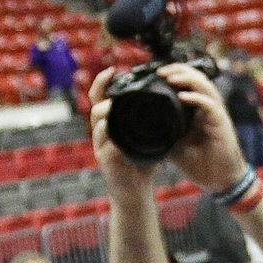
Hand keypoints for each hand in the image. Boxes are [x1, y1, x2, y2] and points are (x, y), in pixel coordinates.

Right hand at [87, 66, 157, 195]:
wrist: (136, 192)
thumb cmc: (141, 163)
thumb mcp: (148, 135)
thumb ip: (151, 118)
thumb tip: (167, 96)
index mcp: (112, 123)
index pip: (102, 98)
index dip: (103, 82)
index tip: (112, 70)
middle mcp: (103, 132)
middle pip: (95, 106)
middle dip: (102, 94)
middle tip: (114, 87)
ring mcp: (102, 146)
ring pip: (97, 124)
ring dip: (105, 114)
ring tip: (114, 107)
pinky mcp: (106, 161)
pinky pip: (105, 147)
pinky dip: (111, 139)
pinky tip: (118, 134)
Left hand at [155, 62, 250, 193]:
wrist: (220, 181)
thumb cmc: (202, 163)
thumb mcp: (175, 146)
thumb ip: (163, 133)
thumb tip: (142, 128)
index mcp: (197, 110)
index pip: (188, 83)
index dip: (174, 75)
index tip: (155, 75)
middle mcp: (208, 107)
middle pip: (196, 78)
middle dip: (178, 70)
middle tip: (160, 71)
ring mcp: (215, 113)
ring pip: (204, 86)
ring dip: (186, 79)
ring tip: (170, 78)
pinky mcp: (221, 123)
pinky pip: (209, 105)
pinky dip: (196, 99)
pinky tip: (183, 97)